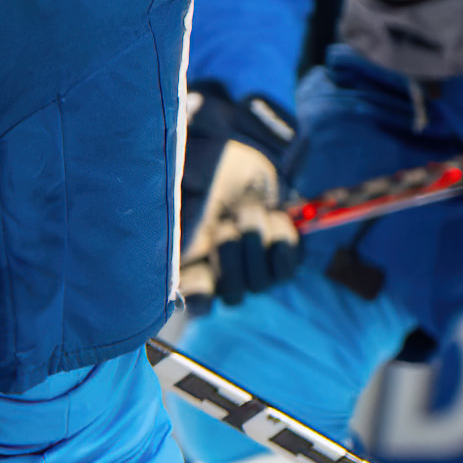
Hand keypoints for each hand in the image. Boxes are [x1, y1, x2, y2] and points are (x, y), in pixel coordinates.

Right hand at [175, 81, 304, 305]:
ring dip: (256, 240)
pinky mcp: (279, 265)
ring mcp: (249, 274)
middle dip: (233, 256)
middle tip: (227, 222)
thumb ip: (178, 211)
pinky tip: (272, 218)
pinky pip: (285, 269)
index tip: (203, 279)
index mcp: (187, 265)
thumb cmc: (212, 168)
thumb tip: (181, 242)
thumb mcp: (189, 180)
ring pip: (259, 284)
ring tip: (249, 209)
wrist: (251, 160)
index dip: (199, 298)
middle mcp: (217, 276)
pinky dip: (280, 240)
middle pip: (230, 295)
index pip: (192, 302)